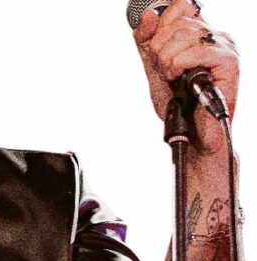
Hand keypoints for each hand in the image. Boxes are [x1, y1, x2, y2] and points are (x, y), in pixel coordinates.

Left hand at [134, 0, 238, 155]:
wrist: (190, 132)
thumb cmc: (178, 103)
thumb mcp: (154, 67)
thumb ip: (147, 41)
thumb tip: (149, 15)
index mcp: (200, 34)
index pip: (178, 6)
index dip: (158, 27)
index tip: (155, 52)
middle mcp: (215, 36)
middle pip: (175, 22)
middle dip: (159, 51)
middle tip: (166, 72)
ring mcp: (224, 46)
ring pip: (182, 35)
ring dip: (167, 62)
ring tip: (174, 78)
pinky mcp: (229, 61)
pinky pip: (195, 51)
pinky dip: (179, 66)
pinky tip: (181, 79)